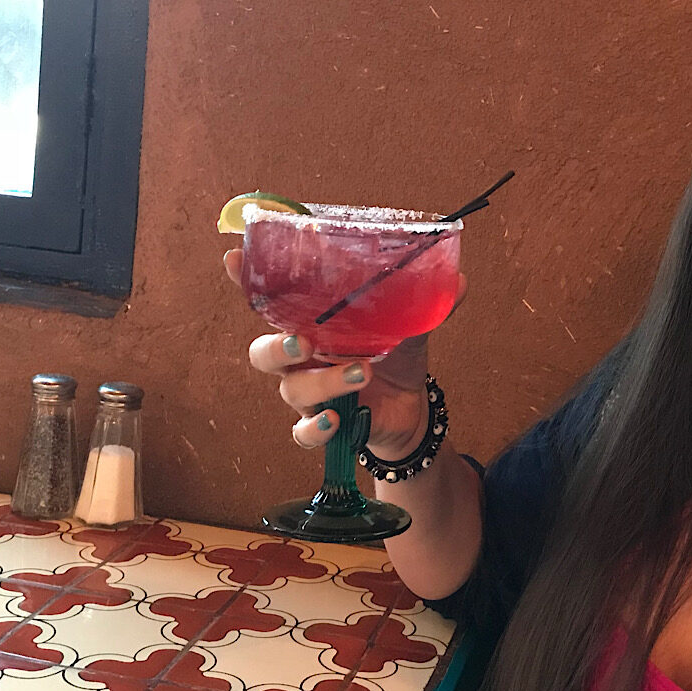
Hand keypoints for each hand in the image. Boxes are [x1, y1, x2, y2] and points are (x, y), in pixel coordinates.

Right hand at [223, 248, 463, 456]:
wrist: (412, 406)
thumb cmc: (398, 354)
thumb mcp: (412, 324)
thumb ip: (428, 301)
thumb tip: (458, 280)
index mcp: (315, 322)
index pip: (271, 298)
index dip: (246, 279)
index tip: (233, 258)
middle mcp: (303, 357)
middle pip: (264, 352)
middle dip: (278, 346)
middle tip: (305, 340)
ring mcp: (309, 392)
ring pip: (291, 391)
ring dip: (324, 383)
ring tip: (363, 373)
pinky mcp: (323, 424)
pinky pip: (303, 432)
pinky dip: (316, 429)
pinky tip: (338, 420)